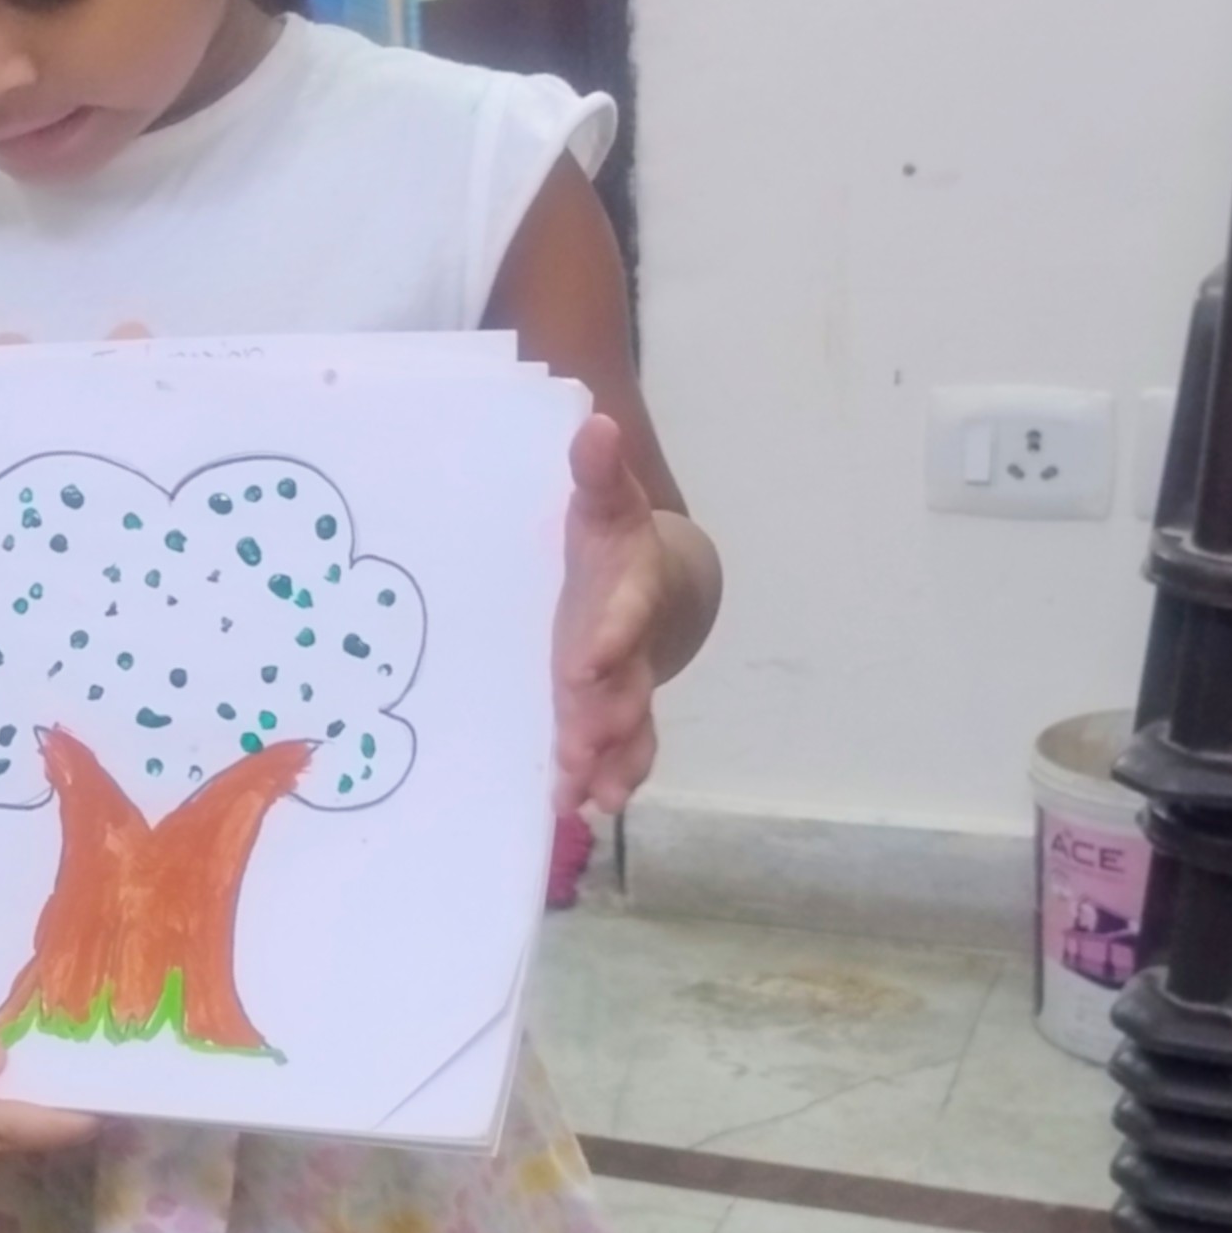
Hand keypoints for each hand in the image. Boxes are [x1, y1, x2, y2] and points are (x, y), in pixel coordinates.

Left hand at [555, 413, 670, 815]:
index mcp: (628, 590)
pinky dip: (604, 776)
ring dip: (609, 762)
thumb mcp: (603, 499)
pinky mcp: (609, 709)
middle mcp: (632, 644)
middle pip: (627, 685)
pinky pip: (619, 750)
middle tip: (580, 751)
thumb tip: (596, 424)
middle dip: (606, 719)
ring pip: (627, 729)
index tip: (585, 662)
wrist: (654, 576)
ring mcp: (624, 683)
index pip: (624, 613)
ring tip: (587, 799)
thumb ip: (596, 470)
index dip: (609, 636)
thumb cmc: (613, 538)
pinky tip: (577, 808)